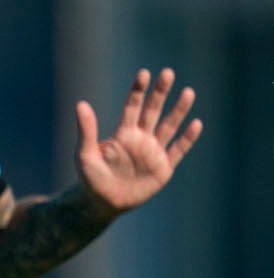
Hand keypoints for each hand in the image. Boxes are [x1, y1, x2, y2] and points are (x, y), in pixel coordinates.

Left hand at [75, 68, 201, 216]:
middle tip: (168, 73)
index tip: (144, 73)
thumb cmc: (90, 179)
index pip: (132, 107)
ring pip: (169, 127)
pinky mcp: (163, 168)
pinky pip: (178, 150)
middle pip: (153, 111)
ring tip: (188, 92)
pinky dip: (187, 138)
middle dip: (161, 93)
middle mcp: (141, 139)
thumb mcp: (85, 154)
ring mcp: (153, 152)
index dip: (138, 91)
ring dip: (179, 110)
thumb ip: (87, 130)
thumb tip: (80, 104)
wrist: (101, 204)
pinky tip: (196, 124)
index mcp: (123, 134)